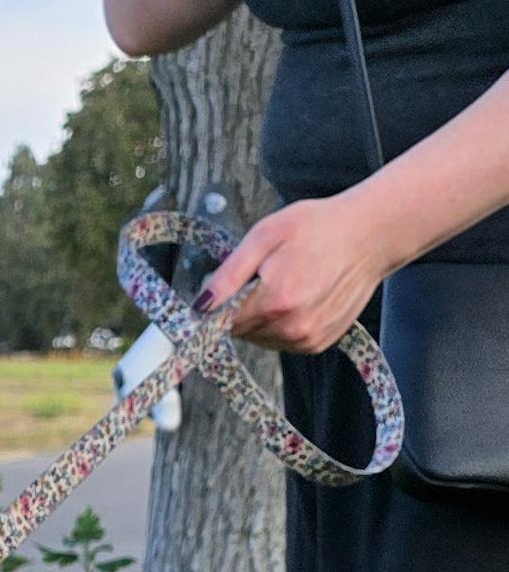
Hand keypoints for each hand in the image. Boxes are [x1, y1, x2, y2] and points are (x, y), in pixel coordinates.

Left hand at [200, 191, 394, 352]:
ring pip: (260, 338)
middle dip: (242, 306)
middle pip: (240, 331)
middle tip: (266, 274)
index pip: (221, 322)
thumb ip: (229, 274)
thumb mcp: (265, 236)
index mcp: (275, 301)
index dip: (218, 303)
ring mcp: (307, 339)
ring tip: (287, 282)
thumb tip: (200, 305)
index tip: (230, 283)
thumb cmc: (318, 228)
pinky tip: (299, 295)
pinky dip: (282, 323)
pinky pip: (282, 340)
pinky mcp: (318, 343)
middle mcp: (292, 328)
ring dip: (262, 316)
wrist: (371, 236)